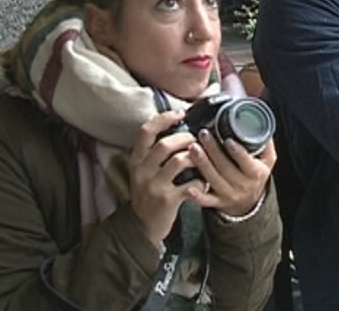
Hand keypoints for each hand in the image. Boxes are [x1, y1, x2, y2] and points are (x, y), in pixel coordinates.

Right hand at [128, 111, 204, 246]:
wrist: (142, 226)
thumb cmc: (148, 193)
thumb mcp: (143, 171)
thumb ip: (155, 153)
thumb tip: (178, 128)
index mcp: (136, 160)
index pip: (145, 132)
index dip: (163, 118)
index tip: (180, 113)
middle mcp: (142, 171)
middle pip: (165, 145)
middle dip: (185, 138)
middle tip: (195, 139)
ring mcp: (154, 186)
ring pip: (179, 161)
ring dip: (195, 157)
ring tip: (200, 159)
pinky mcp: (168, 200)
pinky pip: (191, 183)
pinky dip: (200, 180)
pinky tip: (202, 181)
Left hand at [186, 130, 275, 217]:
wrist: (249, 202)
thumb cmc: (256, 176)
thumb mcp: (267, 161)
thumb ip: (265, 143)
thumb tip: (260, 122)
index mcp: (256, 173)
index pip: (247, 162)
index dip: (237, 152)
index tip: (228, 140)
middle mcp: (242, 185)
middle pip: (225, 168)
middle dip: (213, 151)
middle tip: (203, 135)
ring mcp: (229, 195)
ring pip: (213, 179)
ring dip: (202, 163)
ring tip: (193, 148)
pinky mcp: (216, 202)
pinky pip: (206, 201)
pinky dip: (197, 196)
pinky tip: (188, 188)